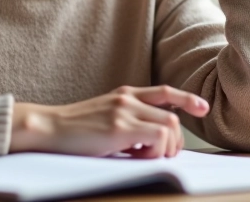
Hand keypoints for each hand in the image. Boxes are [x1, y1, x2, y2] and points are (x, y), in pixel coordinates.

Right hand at [9, 85, 209, 157]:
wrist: (46, 127)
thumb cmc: (72, 130)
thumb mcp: (103, 116)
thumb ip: (127, 121)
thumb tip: (150, 141)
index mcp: (125, 94)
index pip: (164, 92)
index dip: (186, 99)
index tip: (202, 108)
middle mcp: (128, 98)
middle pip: (173, 115)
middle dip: (175, 140)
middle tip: (157, 155)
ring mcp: (124, 111)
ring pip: (170, 125)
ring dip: (165, 147)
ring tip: (141, 156)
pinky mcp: (119, 127)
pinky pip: (158, 137)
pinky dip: (155, 151)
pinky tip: (134, 155)